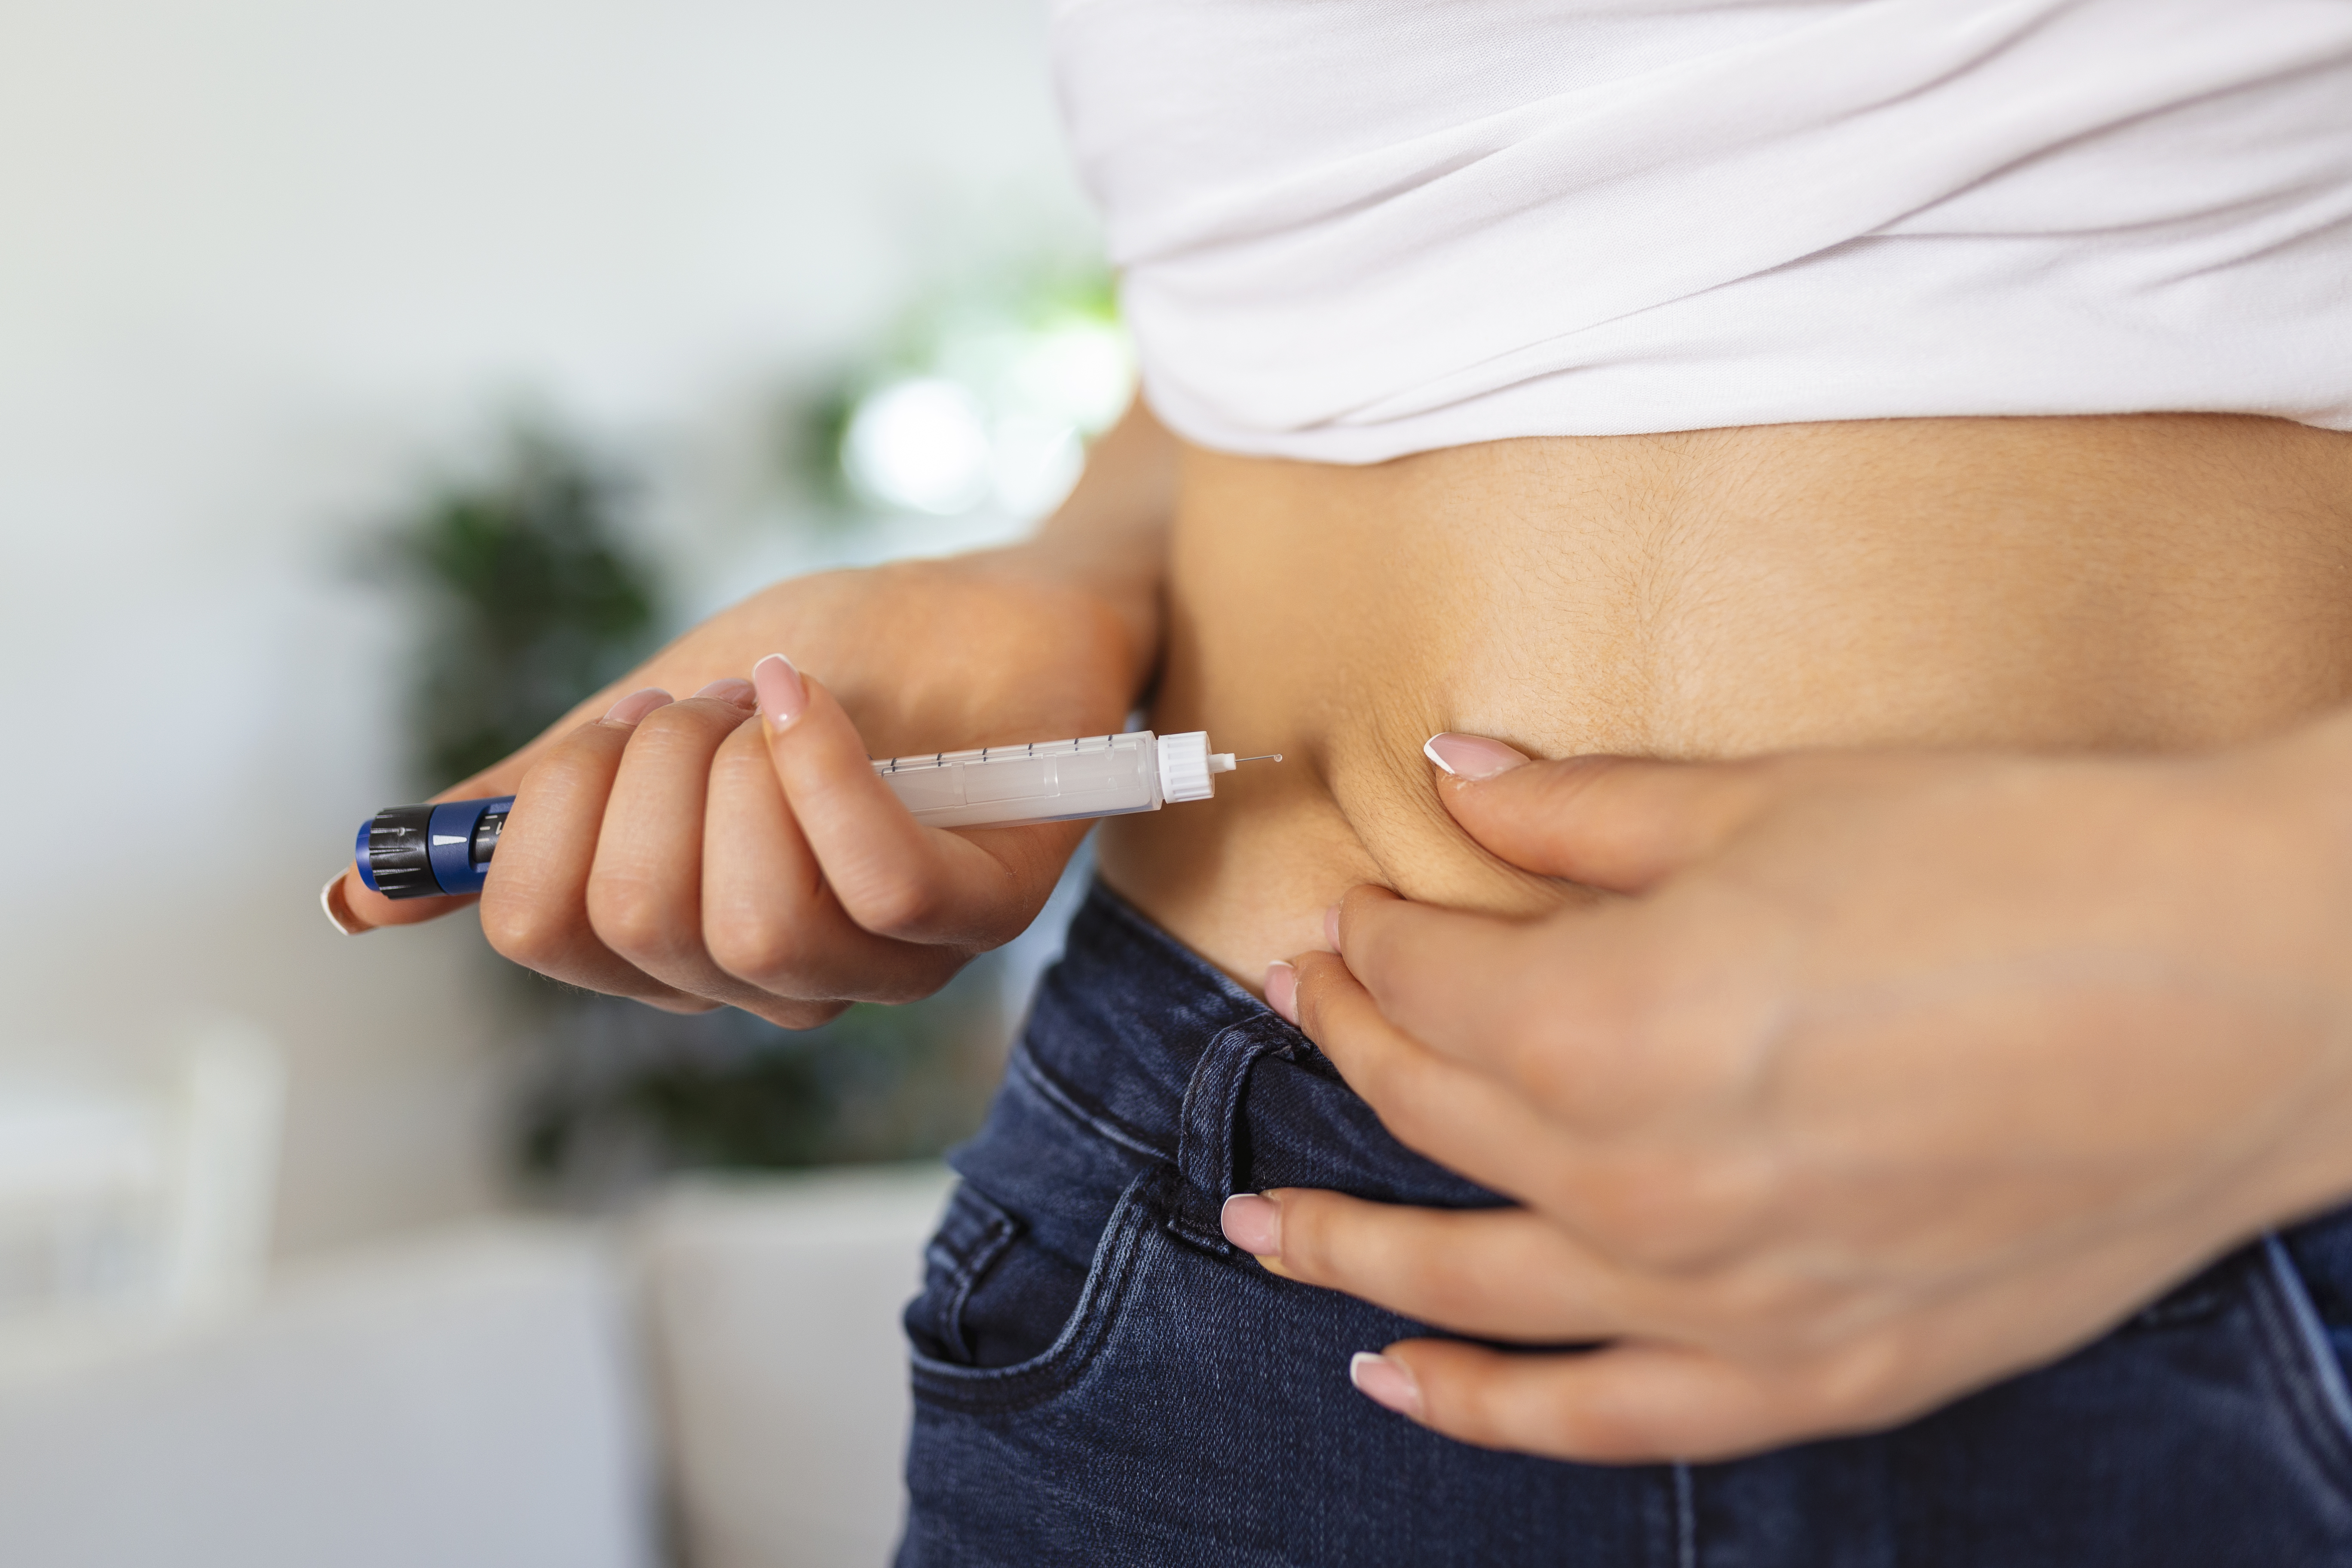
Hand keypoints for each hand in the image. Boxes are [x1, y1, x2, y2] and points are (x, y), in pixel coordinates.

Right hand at [322, 546, 1150, 1025]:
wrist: (990, 600)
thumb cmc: (837, 662)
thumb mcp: (649, 721)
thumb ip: (529, 810)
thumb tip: (357, 898)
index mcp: (682, 942)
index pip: (546, 933)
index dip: (551, 807)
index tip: (615, 726)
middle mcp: (779, 980)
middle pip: (637, 922)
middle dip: (650, 768)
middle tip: (716, 702)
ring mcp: (888, 961)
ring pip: (749, 923)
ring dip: (741, 768)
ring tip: (781, 701)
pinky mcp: (985, 913)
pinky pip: (874, 889)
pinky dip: (824, 773)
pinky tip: (815, 701)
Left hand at [1224, 721, 2351, 1460]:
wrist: (2247, 988)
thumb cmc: (2021, 868)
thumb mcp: (1773, 804)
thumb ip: (1585, 813)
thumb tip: (1458, 775)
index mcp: (1606, 1020)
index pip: (1425, 976)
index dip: (1374, 930)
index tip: (1355, 906)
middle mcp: (1634, 1178)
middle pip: (1429, 1109)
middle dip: (1348, 1042)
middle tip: (1301, 1002)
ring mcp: (1720, 1296)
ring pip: (1468, 1281)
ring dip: (1346, 1249)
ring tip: (1259, 1229)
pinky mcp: (1815, 1372)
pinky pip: (1599, 1416)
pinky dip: (1484, 1406)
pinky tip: (1400, 1380)